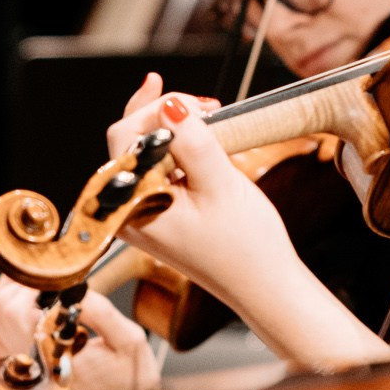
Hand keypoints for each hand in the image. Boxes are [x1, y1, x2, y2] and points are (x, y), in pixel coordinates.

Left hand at [0, 273, 159, 389]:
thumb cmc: (130, 377)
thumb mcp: (128, 340)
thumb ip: (101, 312)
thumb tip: (72, 286)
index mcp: (56, 360)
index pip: (21, 314)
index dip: (29, 283)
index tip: (49, 267)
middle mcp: (34, 366)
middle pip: (2, 312)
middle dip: (16, 281)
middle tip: (38, 263)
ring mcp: (24, 368)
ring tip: (14, 268)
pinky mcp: (22, 366)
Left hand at [104, 76, 309, 314]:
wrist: (263, 284)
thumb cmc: (245, 247)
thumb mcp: (220, 184)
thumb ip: (192, 142)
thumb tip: (170, 105)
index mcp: (132, 207)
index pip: (126, 137)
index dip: (158, 111)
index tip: (196, 105)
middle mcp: (127, 211)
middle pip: (130, 141)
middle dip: (165, 115)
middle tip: (206, 106)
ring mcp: (141, 213)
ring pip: (144, 152)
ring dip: (173, 128)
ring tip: (209, 117)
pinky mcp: (158, 213)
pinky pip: (157, 168)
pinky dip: (178, 147)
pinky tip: (199, 137)